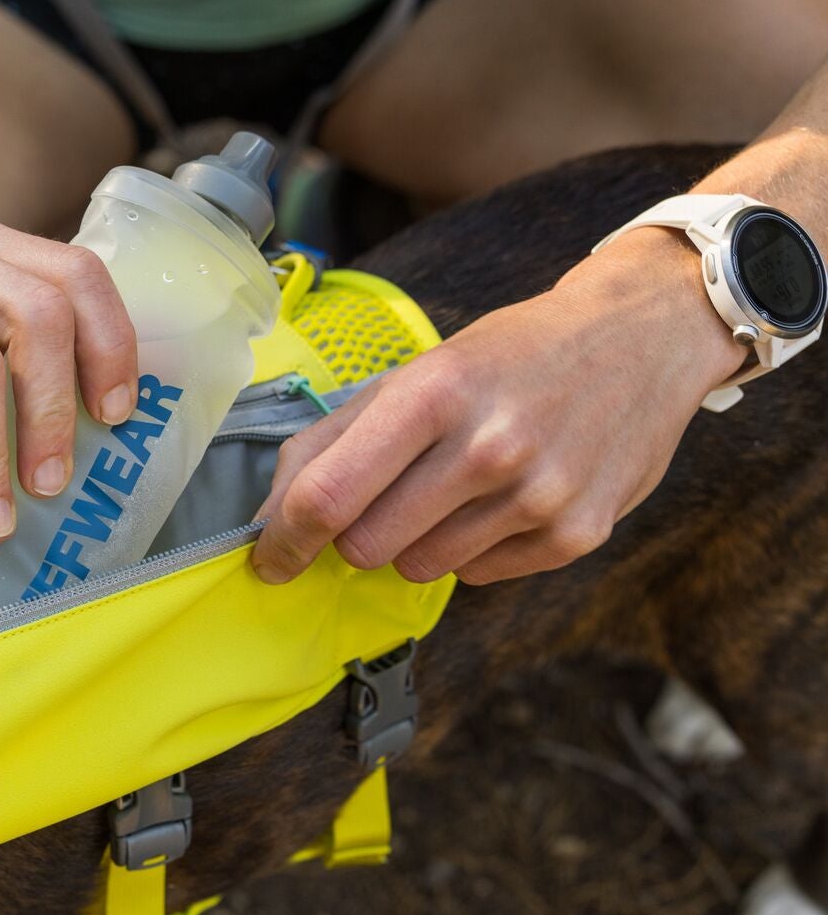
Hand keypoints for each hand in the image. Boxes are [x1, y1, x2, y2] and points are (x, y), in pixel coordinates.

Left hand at [251, 229, 746, 585]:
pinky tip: (501, 500)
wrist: (644, 338)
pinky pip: (477, 576)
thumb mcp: (418, 372)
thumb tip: (269, 517)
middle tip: (383, 497)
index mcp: (433, 393)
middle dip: (355, 533)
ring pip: (418, 568)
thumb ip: (334, 440)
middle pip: (365, 546)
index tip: (269, 558)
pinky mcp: (577, 534)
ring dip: (416, 541)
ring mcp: (539, 495)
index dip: (282, 540)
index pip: (327, 497)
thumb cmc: (511, 358)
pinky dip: (472, 550)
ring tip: (454, 488)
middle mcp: (489, 446)